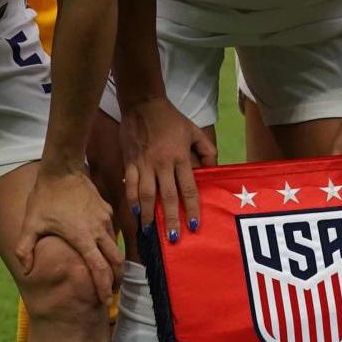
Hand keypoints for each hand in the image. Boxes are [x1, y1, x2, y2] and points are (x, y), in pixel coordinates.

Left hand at [17, 169, 123, 304]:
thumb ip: (25, 249)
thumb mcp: (30, 224)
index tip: (105, 301)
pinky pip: (112, 232)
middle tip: (111, 292)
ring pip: (116, 246)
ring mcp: (105, 219)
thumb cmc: (45, 197)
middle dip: (116, 279)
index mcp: (82, 238)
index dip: (104, 287)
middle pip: (116, 261)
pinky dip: (111, 245)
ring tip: (109, 275)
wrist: (62, 168)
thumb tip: (25, 271)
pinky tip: (102, 250)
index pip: (99, 269)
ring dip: (114, 263)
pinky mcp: (107, 210)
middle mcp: (99, 230)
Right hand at [121, 97, 213, 241]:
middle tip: (173, 237)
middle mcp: (162, 163)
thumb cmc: (171, 119)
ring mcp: (144, 164)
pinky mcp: (129, 162)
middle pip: (167, 196)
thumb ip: (207, 151)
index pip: (188, 188)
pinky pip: (129, 184)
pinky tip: (134, 212)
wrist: (143, 104)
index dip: (192, 208)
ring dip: (148, 214)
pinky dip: (131, 199)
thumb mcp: (194, 131)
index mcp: (180, 157)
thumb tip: (213, 171)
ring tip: (150, 231)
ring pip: (145, 194)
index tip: (194, 225)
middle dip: (170, 218)